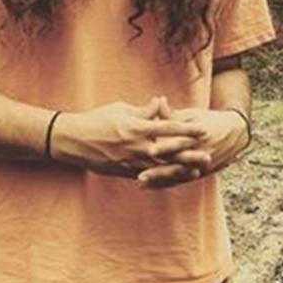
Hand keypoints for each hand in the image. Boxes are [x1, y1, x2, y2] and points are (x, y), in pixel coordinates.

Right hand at [52, 97, 206, 178]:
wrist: (73, 141)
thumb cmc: (98, 119)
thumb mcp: (122, 109)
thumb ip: (144, 110)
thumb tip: (161, 102)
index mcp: (138, 127)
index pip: (169, 128)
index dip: (188, 130)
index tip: (204, 130)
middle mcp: (137, 146)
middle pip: (170, 152)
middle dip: (190, 155)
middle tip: (209, 156)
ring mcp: (131, 162)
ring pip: (161, 168)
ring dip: (180, 170)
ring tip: (197, 171)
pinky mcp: (124, 172)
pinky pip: (148, 175)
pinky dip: (163, 177)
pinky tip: (174, 180)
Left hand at [136, 100, 248, 187]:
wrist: (236, 133)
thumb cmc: (211, 120)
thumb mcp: (194, 115)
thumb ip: (174, 113)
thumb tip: (158, 101)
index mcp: (198, 136)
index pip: (180, 142)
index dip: (166, 147)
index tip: (151, 149)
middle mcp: (200, 153)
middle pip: (177, 164)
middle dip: (160, 171)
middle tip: (141, 176)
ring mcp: (201, 165)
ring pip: (178, 175)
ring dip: (160, 180)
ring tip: (141, 183)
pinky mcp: (201, 173)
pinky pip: (182, 180)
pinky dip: (167, 183)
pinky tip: (151, 187)